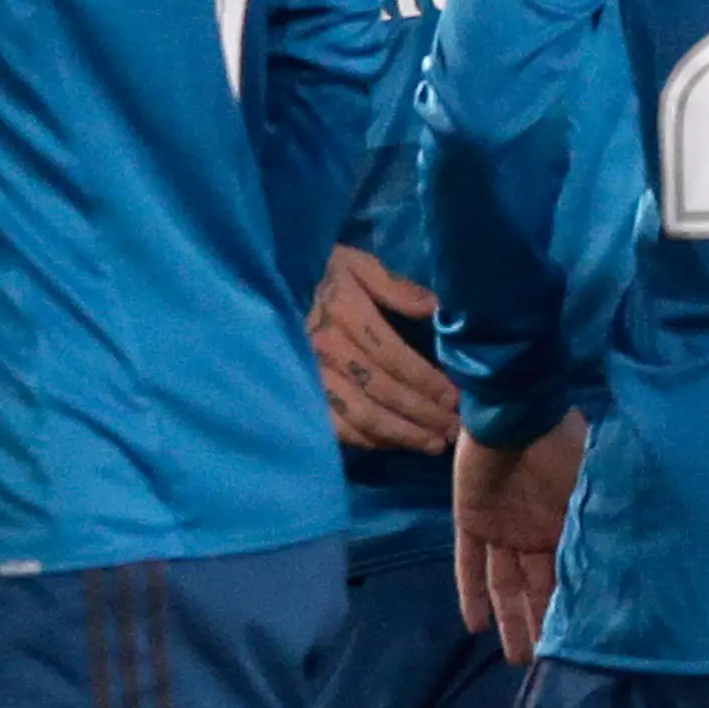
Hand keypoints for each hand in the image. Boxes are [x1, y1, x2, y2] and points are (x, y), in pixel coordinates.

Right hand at [311, 246, 456, 454]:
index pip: (393, 357)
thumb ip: (393, 286)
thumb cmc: (315, 273)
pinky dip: (366, 439)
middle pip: (382, 391)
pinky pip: (334, 426)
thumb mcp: (353, 263)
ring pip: (361, 415)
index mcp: (345, 315)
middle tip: (453, 429)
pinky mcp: (297, 395)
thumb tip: (434, 307)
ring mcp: (310, 377)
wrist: (254, 284)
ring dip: (401, 433)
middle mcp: (327, 351)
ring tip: (433, 443)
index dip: (426, 381)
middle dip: (422, 413)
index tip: (454, 397)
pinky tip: (393, 444)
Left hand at [455, 415, 583, 666]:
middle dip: (542, 624)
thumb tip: (635, 547)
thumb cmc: (558, 442)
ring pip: (505, 584)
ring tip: (518, 658)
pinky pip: (468, 563)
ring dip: (510, 619)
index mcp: (565, 522)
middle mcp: (534, 531)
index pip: (568, 574)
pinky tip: (474, 626)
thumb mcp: (592, 480)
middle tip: (547, 664)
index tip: (582, 642)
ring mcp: (502, 528)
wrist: (514, 410)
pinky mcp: (471, 521)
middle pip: (537, 588)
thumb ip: (601, 514)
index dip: (571, 606)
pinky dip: (470, 593)